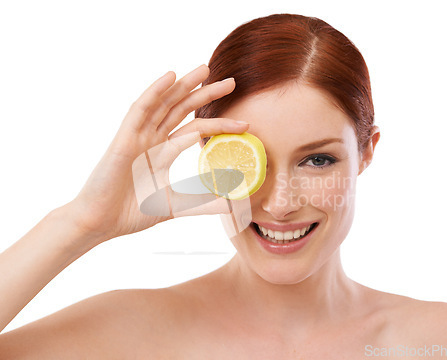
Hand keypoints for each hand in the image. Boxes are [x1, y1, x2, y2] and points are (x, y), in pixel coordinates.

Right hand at [65, 64, 248, 242]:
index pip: (196, 130)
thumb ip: (201, 203)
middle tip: (232, 82)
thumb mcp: (175, 206)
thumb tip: (230, 204)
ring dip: (184, 85)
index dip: (219, 124)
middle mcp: (152, 139)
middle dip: (206, 93)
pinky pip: (140, 109)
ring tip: (205, 70)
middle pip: (182, 109)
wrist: (101, 223)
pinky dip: (155, 91)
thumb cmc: (131, 212)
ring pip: (164, 103)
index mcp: (162, 151)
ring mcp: (138, 136)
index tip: (245, 123)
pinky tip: (171, 77)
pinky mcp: (124, 138)